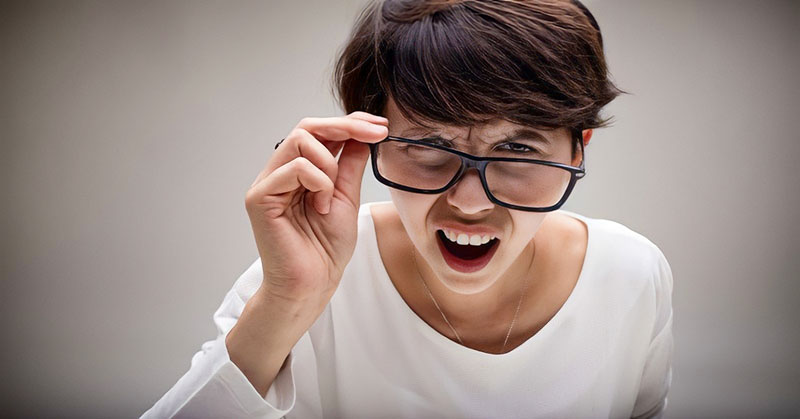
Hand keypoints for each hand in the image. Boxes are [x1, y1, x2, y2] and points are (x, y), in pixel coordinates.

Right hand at [245, 111, 387, 303]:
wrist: (313, 284)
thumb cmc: (326, 249)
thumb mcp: (346, 197)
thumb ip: (349, 164)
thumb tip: (362, 133)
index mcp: (297, 172)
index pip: (319, 132)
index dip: (349, 123)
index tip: (381, 127)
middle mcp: (279, 173)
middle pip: (308, 127)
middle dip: (346, 127)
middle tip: (376, 134)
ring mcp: (267, 183)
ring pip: (301, 140)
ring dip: (329, 165)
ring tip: (331, 197)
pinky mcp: (260, 197)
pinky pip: (295, 168)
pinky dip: (318, 183)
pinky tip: (320, 207)